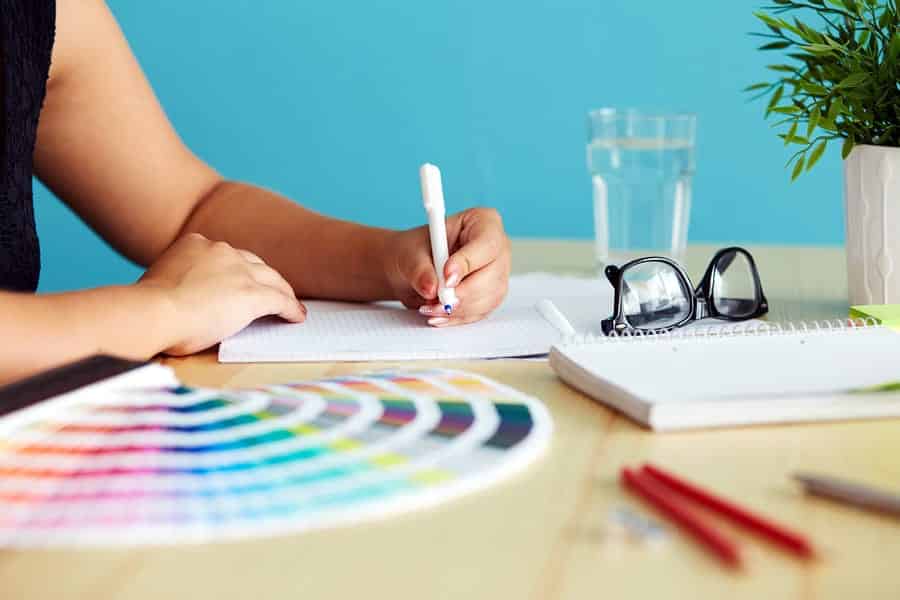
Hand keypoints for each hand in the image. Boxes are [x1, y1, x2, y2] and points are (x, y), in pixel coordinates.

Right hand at [138, 233, 305, 354]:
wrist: (154, 312)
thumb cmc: (146, 307)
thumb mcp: (160, 281)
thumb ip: (177, 281)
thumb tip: (179, 297)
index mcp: (196, 244)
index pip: (226, 256)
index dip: (238, 269)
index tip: (241, 279)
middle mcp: (222, 251)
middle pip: (254, 264)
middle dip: (265, 278)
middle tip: (273, 290)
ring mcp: (240, 272)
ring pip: (272, 280)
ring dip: (283, 292)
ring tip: (290, 304)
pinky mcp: (253, 294)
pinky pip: (280, 300)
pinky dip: (290, 308)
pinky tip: (296, 317)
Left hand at [385, 207, 510, 325]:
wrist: (412, 267)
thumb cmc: (416, 250)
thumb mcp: (411, 252)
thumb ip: (420, 269)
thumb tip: (431, 288)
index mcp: (483, 222)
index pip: (487, 243)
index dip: (468, 262)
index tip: (446, 277)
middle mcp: (497, 248)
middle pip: (493, 274)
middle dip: (463, 293)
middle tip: (436, 301)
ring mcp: (497, 273)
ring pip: (489, 297)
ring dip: (459, 309)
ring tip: (431, 309)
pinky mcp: (490, 295)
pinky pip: (481, 311)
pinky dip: (459, 317)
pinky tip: (440, 316)